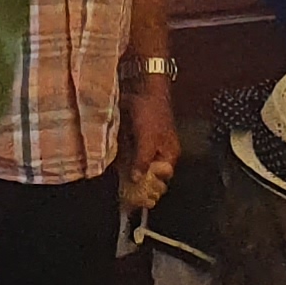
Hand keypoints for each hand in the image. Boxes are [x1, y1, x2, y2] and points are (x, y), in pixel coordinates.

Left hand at [123, 77, 178, 207]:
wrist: (142, 86)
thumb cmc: (152, 111)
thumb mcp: (148, 139)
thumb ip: (143, 160)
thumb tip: (138, 180)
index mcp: (169, 154)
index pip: (162, 180)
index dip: (151, 189)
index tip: (138, 198)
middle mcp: (158, 152)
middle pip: (150, 176)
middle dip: (140, 186)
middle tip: (128, 197)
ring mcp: (146, 146)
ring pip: (139, 168)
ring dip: (130, 176)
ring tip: (121, 189)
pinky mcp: (134, 139)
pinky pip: (130, 157)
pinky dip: (124, 165)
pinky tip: (116, 171)